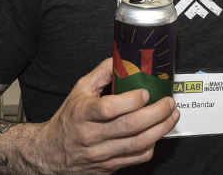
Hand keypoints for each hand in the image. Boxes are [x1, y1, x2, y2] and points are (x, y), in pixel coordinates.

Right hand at [33, 58, 179, 173]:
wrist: (50, 153)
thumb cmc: (69, 119)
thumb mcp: (79, 90)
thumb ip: (102, 73)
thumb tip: (123, 58)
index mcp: (82, 114)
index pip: (109, 108)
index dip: (132, 100)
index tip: (145, 92)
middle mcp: (91, 136)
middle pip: (131, 126)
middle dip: (157, 112)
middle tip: (169, 102)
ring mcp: (101, 154)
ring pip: (139, 143)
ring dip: (162, 128)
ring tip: (172, 115)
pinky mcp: (109, 166)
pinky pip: (137, 158)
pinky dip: (152, 144)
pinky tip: (158, 132)